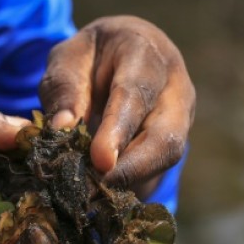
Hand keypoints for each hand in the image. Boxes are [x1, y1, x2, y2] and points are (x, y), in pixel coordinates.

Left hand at [39, 16, 195, 191]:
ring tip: (93, 190)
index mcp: (145, 52)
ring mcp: (182, 115)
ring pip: (167, 155)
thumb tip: (61, 128)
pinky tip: (103, 189)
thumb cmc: (90, 57)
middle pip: (166, 134)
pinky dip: (130, 180)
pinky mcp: (176, 139)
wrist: (119, 55)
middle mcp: (174, 85)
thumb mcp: (67, 60)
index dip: (118, 130)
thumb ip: (64, 89)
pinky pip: (158, 166)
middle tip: (95, 187)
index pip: (136, 93)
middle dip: (132, 167)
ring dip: (130, 177)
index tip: (100, 160)